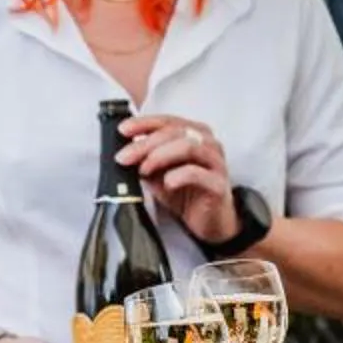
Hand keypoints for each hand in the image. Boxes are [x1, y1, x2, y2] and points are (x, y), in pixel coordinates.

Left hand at [118, 113, 237, 243]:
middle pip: (175, 132)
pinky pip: (198, 173)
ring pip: (189, 147)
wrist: (208, 221)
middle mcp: (207, 143)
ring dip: (161, 156)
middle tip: (125, 157)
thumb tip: (123, 152)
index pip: (167, 121)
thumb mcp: (158, 173)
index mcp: (194, 133)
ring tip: (144, 169)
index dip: (144, 123)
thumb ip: (144, 160)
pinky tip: (167, 183)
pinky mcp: (219, 184)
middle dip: (146, 144)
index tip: (123, 130)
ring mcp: (216, 162)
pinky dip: (178, 175)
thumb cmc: (185, 192)